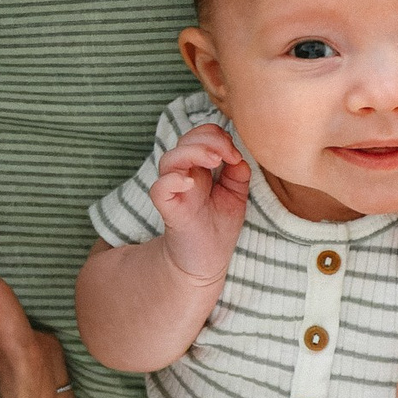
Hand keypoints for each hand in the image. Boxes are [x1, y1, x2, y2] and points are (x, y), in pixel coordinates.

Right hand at [151, 123, 250, 285]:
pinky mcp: (169, 210)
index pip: (200, 136)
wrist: (206, 261)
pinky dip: (172, 180)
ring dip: (193, 153)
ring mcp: (174, 192)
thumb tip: (238, 156)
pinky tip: (190, 182)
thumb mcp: (236, 195)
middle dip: (208, 140)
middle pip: (184, 141)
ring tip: (215, 161)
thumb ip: (238, 172)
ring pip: (169, 159)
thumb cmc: (219, 227)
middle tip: (227, 154)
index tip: (235, 154)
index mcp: (199, 168)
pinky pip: (159, 189)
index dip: (217, 136)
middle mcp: (184, 175)